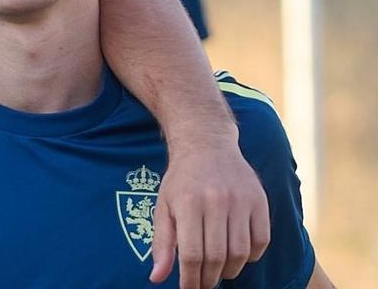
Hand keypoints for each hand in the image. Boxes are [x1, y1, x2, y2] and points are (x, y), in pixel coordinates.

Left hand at [150, 137, 269, 287]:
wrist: (207, 145)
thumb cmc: (181, 181)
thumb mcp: (163, 206)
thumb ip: (161, 243)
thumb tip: (157, 278)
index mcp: (188, 203)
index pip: (191, 253)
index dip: (190, 278)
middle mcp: (216, 201)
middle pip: (217, 256)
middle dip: (209, 278)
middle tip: (204, 283)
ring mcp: (241, 200)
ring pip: (240, 252)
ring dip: (230, 270)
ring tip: (220, 272)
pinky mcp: (260, 201)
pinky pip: (261, 240)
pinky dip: (251, 256)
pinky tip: (238, 256)